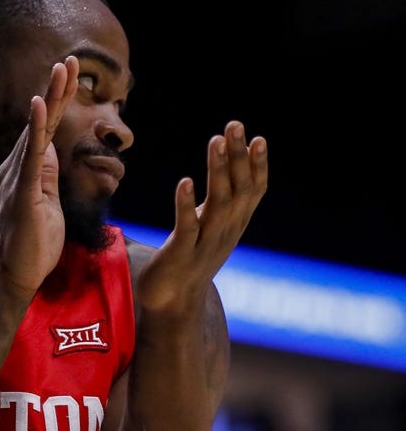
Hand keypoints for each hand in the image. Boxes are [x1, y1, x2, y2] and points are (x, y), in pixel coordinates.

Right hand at [0, 56, 79, 295]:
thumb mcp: (46, 204)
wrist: (13, 277)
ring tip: (61, 69)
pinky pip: (30, 155)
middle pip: (40, 122)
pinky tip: (39, 105)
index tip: (68, 74)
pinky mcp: (22, 192)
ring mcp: (17, 178)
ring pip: (36, 131)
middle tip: (68, 59)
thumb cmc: (32, 247)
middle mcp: (16, 169)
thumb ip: (45, 176)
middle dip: (55, 89)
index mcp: (25, 171)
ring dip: (49, 98)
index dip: (57, 101)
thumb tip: (48, 150)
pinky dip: (35, 128)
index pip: (44, 130)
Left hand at [138, 120, 268, 312]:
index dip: (257, 166)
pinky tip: (185, 182)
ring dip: (218, 171)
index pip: (252, 191)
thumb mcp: (211, 230)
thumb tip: (223, 173)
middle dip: (238, 157)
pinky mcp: (181, 254)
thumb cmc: (189, 262)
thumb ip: (220, 204)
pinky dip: (187, 204)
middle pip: (238, 189)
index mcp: (233, 225)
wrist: (172, 305)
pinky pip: (187, 226)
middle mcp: (225, 232)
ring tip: (216, 142)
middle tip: (235, 125)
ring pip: (217, 203)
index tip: (258, 137)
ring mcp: (205, 243)